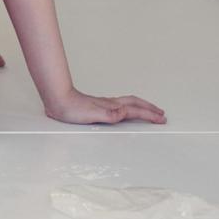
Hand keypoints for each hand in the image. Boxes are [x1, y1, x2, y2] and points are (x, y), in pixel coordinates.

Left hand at [44, 88, 165, 125]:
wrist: (57, 100)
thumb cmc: (71, 108)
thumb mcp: (91, 114)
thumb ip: (108, 114)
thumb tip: (124, 113)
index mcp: (111, 107)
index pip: (135, 111)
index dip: (149, 115)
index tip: (161, 119)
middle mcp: (110, 104)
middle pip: (135, 104)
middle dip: (149, 109)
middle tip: (161, 114)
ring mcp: (105, 104)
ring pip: (129, 103)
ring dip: (141, 106)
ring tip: (149, 110)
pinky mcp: (99, 106)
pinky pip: (121, 105)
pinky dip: (130, 107)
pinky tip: (125, 110)